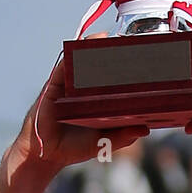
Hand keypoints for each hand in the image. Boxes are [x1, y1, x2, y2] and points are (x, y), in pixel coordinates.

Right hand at [5, 46, 149, 182]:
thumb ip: (122, 136)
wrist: (47, 154)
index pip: (114, 77)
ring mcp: (69, 84)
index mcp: (99, 98)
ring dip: (92, 47)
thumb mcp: (103, 142)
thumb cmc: (74, 147)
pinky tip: (80, 48)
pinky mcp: (54, 85)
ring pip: (81, 60)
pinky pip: (63, 66)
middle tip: (126, 42)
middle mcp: (85, 87)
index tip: (140, 55)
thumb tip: (144, 129)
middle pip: (99, 63)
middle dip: (111, 50)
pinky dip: (71, 56)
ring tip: (105, 38)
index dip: (125, 65)